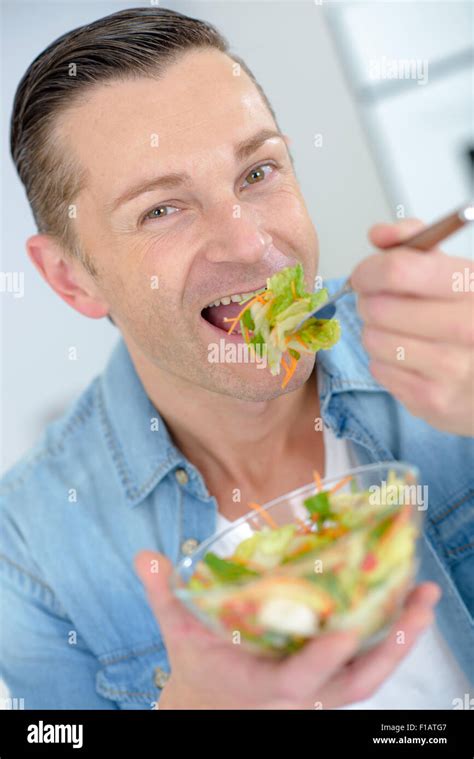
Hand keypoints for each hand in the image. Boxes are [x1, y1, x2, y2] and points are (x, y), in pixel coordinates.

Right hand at [135, 550, 439, 709]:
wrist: (212, 700)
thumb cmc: (199, 662)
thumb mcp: (177, 629)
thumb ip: (163, 593)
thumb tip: (146, 556)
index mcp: (264, 684)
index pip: (300, 677)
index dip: (323, 658)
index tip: (345, 632)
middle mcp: (301, 692)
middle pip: (356, 681)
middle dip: (392, 646)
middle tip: (419, 603)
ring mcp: (320, 688)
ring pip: (370, 675)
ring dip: (400, 638)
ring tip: (424, 598)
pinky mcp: (329, 679)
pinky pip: (367, 663)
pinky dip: (389, 638)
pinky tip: (404, 605)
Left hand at [351, 219, 473, 435]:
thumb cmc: (469, 319)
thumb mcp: (455, 273)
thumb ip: (417, 244)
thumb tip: (379, 235)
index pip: (400, 270)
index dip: (370, 269)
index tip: (365, 274)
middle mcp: (469, 328)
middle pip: (380, 308)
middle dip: (369, 301)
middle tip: (378, 302)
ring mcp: (452, 369)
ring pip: (374, 339)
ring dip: (375, 331)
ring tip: (397, 330)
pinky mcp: (432, 401)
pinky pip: (379, 369)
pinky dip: (383, 360)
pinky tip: (408, 356)